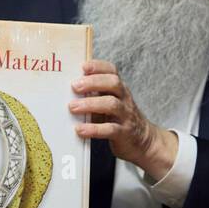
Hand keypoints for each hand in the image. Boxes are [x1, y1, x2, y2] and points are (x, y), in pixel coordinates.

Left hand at [68, 59, 177, 179]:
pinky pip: (110, 129)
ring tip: (72, 107)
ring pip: (111, 104)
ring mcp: (125, 115)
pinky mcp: (124, 133)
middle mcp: (124, 99)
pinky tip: (80, 129)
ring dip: (90, 104)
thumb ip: (93, 94)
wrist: (143, 141)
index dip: (98, 66)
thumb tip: (65, 90)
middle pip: (113, 83)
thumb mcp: (109, 102)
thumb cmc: (118, 118)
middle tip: (74, 86)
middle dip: (93, 82)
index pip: (112, 71)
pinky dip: (94, 129)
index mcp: (119, 89)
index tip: (83, 66)